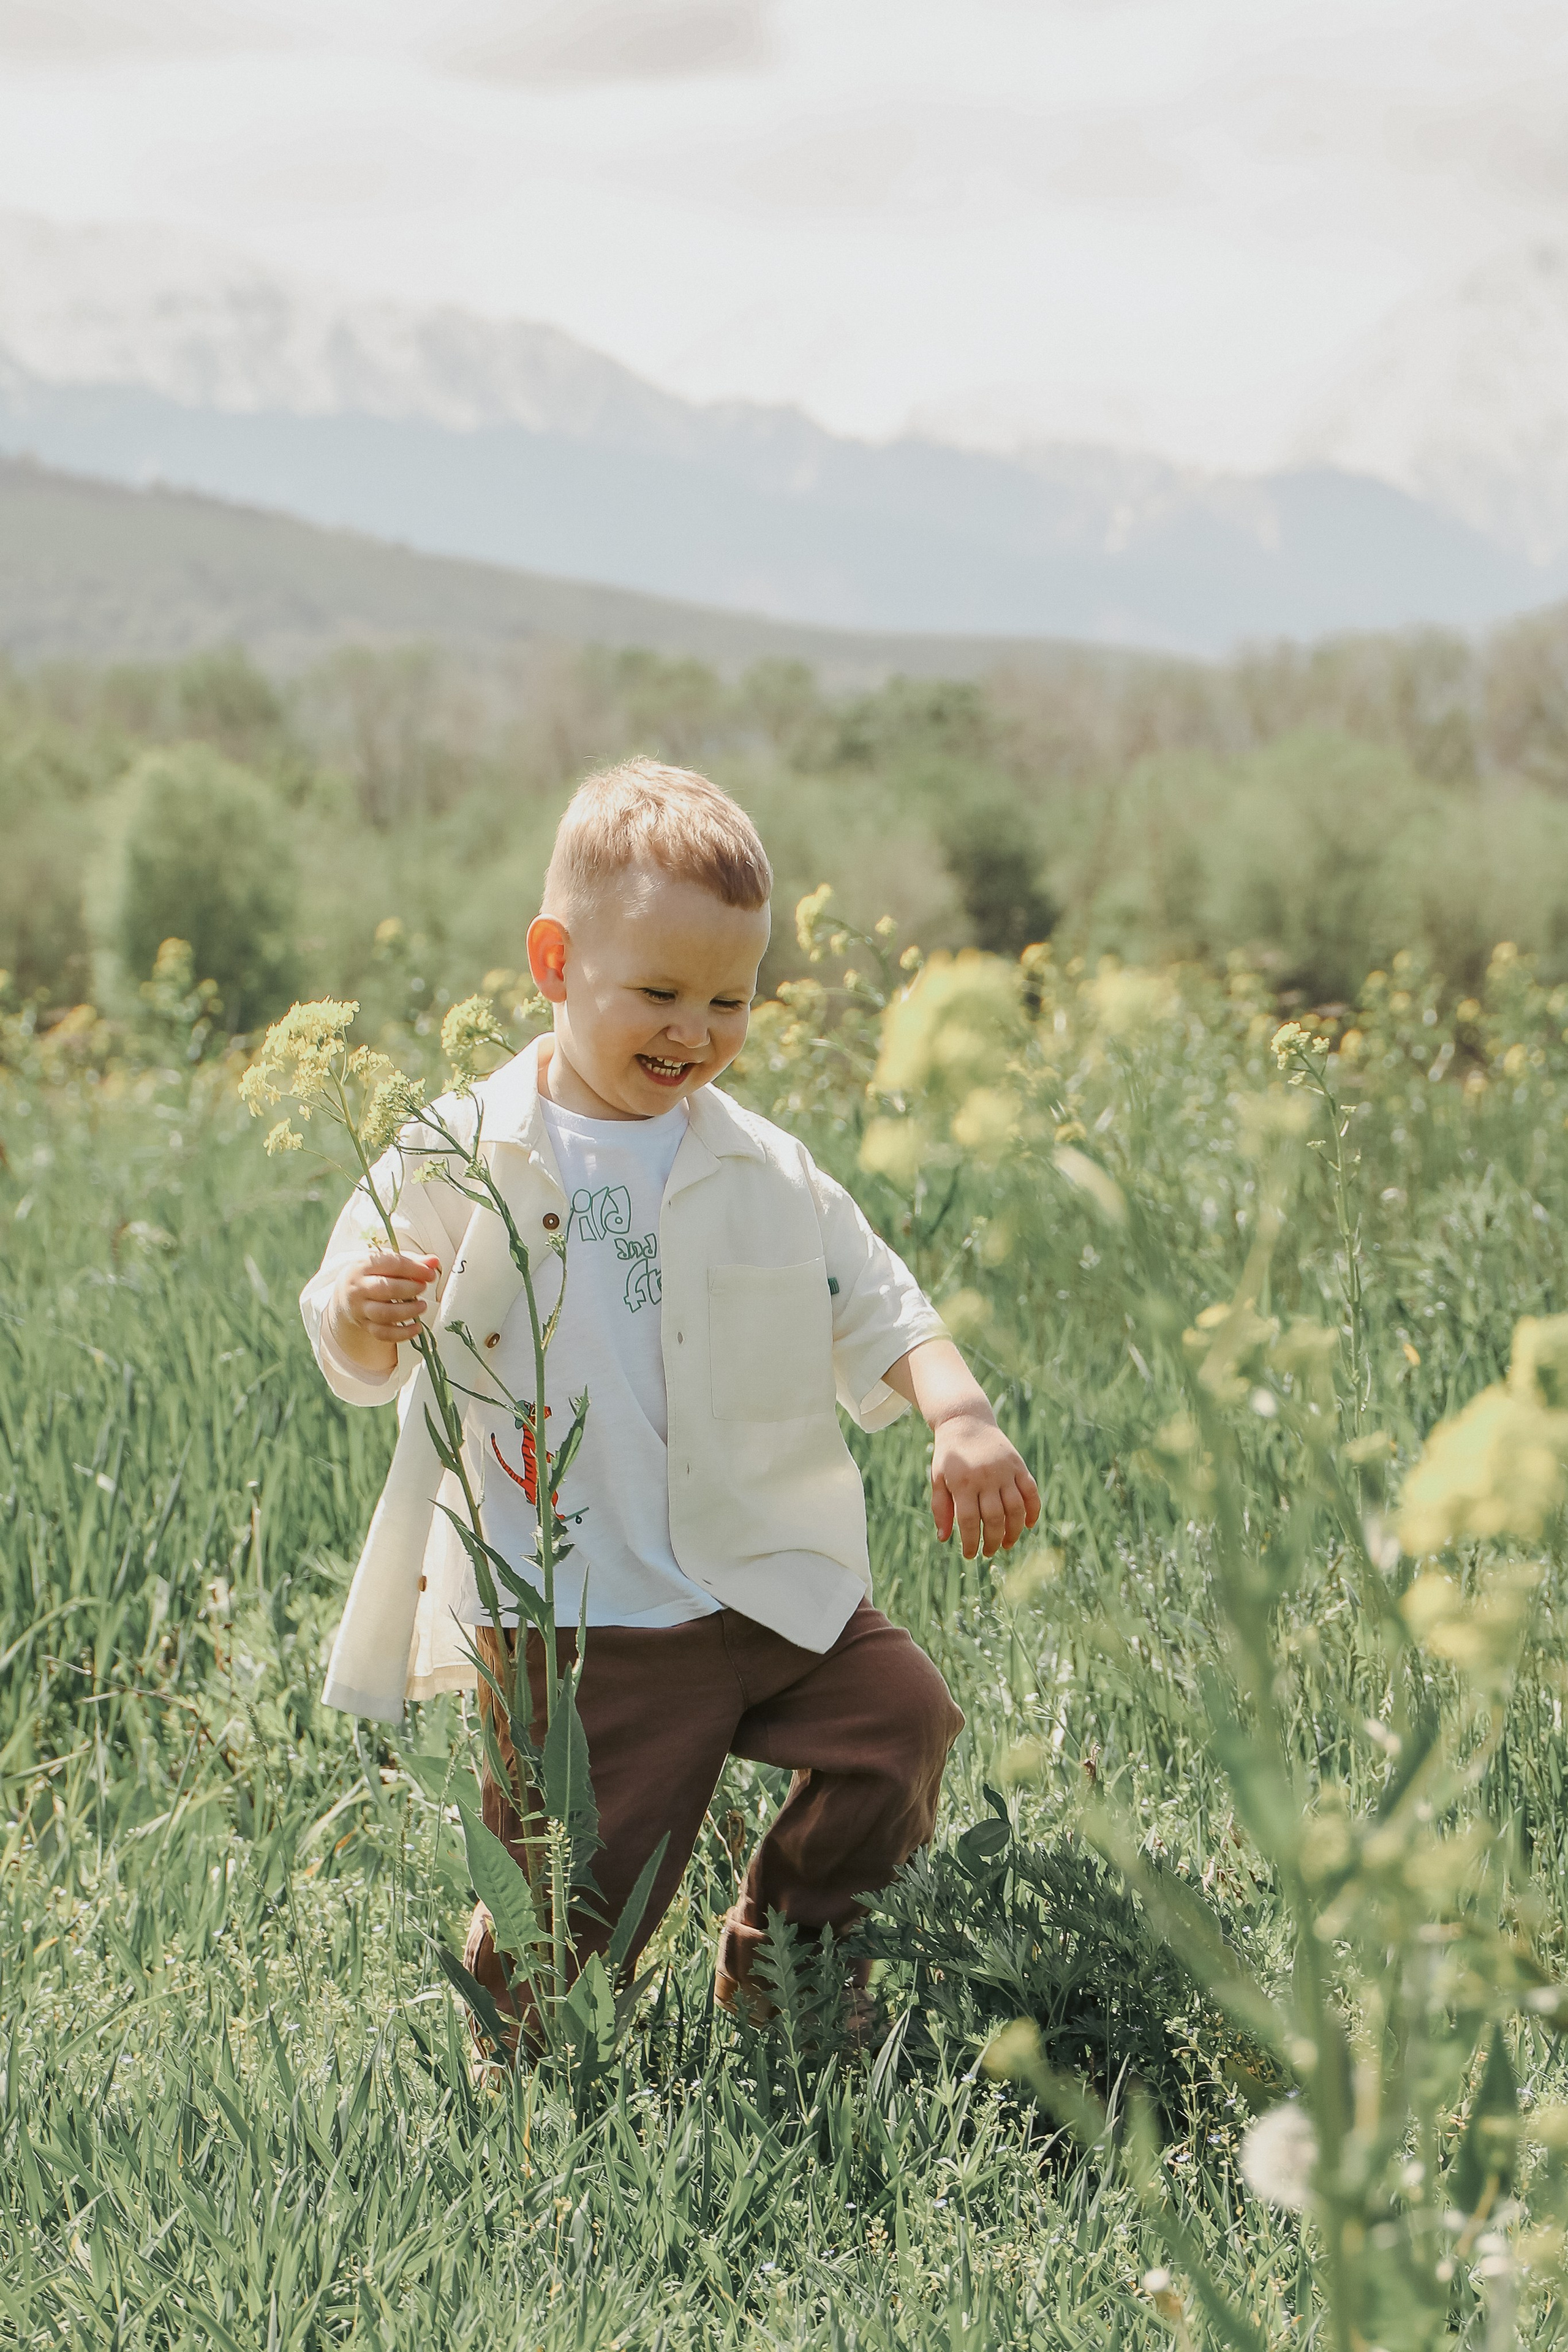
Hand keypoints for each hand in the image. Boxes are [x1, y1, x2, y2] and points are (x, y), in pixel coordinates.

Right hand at [328, 1251, 439, 1372]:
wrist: (345, 1293)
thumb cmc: (371, 1274)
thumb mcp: (386, 1261)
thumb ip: (412, 1261)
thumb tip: (433, 1262)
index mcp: (363, 1265)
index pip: (390, 1264)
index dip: (414, 1269)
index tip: (429, 1273)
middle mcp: (358, 1287)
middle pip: (385, 1289)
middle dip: (410, 1288)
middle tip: (423, 1287)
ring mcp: (360, 1309)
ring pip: (384, 1313)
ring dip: (408, 1311)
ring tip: (422, 1306)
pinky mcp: (364, 1325)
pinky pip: (383, 1334)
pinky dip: (402, 1334)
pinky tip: (416, 1328)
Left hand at [931, 1409, 1040, 1558]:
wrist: (965, 1422)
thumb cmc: (949, 1455)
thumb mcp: (937, 1478)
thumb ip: (940, 1508)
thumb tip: (944, 1539)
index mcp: (963, 1483)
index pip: (969, 1521)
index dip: (970, 1542)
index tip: (970, 1555)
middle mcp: (986, 1477)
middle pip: (995, 1518)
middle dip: (993, 1541)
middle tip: (990, 1553)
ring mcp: (1005, 1471)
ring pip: (1016, 1509)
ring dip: (1014, 1531)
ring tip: (1007, 1544)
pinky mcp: (1018, 1465)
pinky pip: (1031, 1492)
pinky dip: (1033, 1510)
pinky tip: (1028, 1525)